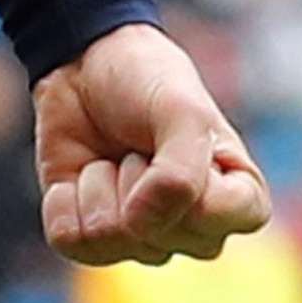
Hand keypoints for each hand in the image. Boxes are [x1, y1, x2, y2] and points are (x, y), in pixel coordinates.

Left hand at [33, 23, 269, 267]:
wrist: (85, 63)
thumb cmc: (148, 80)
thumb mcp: (181, 111)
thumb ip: (180, 175)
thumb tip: (139, 226)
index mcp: (237, 200)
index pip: (223, 218)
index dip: (194, 178)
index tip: (185, 135)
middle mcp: (194, 231)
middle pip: (159, 237)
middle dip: (137, 176)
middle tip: (140, 142)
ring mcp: (143, 239)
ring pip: (111, 239)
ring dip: (99, 182)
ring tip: (113, 154)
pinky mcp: (90, 238)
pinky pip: (70, 240)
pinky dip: (64, 199)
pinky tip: (79, 171)